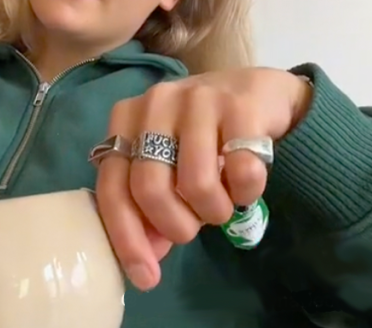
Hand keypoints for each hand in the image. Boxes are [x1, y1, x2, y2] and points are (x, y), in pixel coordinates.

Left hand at [93, 67, 311, 290]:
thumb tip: (144, 260)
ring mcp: (197, 99)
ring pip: (197, 183)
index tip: (145, 278)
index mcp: (125, 119)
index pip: (112, 187)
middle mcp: (154, 103)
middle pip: (150, 188)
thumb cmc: (202, 136)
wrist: (260, 93)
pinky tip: (246, 183)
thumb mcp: (167, 164)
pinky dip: (247, 192)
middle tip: (195, 227)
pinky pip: (242, 172)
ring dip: (214, 211)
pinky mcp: (241, 104)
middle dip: (176, 225)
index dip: (126, 238)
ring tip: (222, 203)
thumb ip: (149, 204)